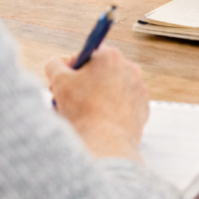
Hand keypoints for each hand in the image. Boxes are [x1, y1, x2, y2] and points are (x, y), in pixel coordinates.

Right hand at [45, 45, 148, 159]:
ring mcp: (139, 88)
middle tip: (69, 100)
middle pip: (101, 71)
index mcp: (109, 55)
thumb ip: (55, 64)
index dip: (72, 69)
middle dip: (84, 83)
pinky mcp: (143, 107)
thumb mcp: (59, 81)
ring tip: (83, 115)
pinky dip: (112, 110)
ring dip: (98, 97)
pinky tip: (100, 122)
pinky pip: (123, 104)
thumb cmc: (82, 110)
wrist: (106, 144)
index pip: (87, 54)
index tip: (64, 83)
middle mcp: (129, 67)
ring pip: (112, 88)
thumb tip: (58, 63)